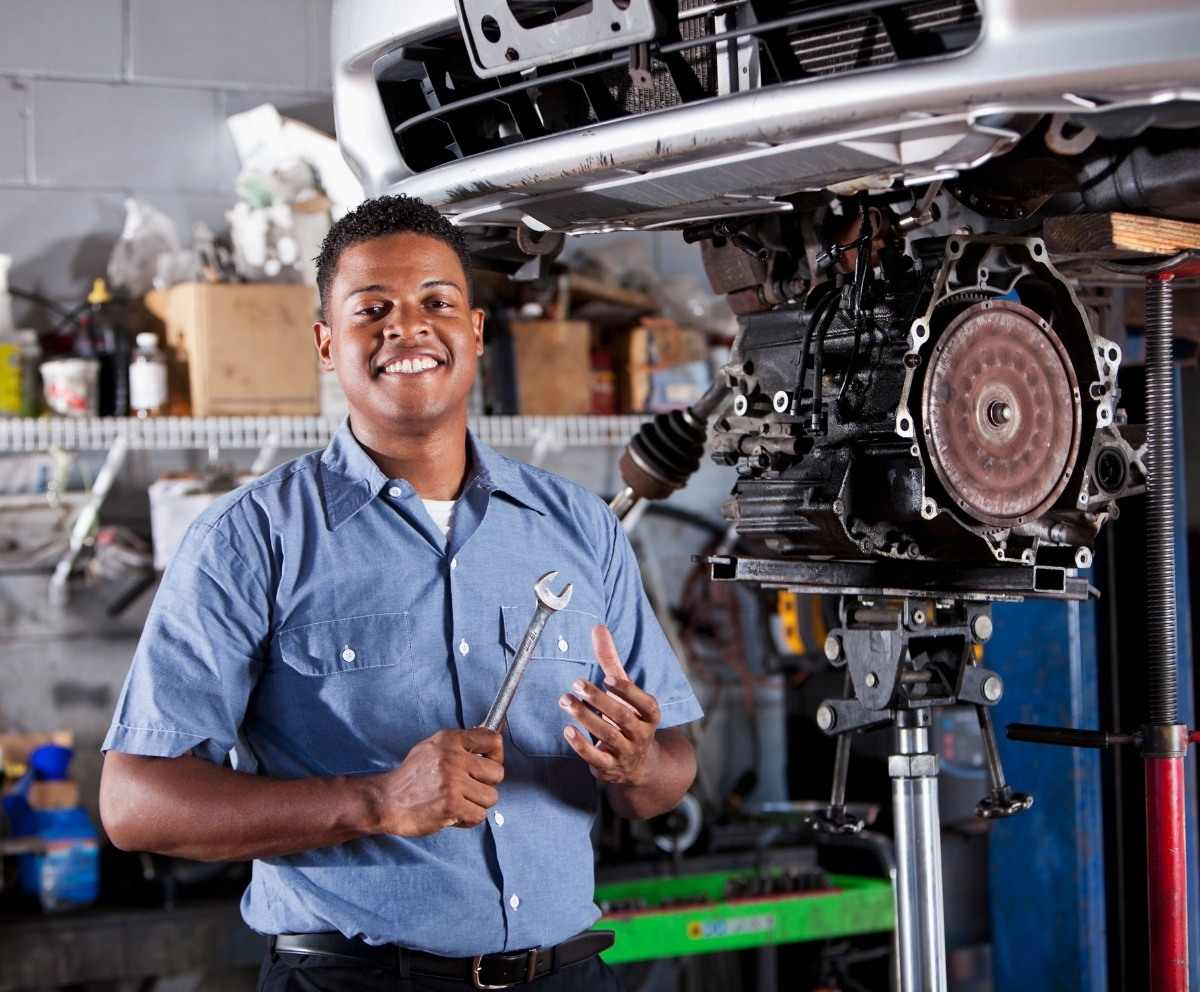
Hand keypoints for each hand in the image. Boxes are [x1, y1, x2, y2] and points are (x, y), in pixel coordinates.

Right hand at [368, 728, 503, 836]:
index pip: (493, 739)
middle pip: (497, 772)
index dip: (496, 754)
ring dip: (476, 804)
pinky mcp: (450, 806)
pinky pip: (479, 816)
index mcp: (450, 739)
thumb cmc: (412, 776)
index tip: (488, 763)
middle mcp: (452, 758)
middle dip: (485, 784)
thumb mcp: (434, 747)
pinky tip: (453, 814)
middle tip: (468, 787)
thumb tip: (495, 726)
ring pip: (491, 797)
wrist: (386, 800)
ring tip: (458, 801)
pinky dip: (467, 819)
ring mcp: (452, 782)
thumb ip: (464, 740)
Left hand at [559, 625, 661, 786]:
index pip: (644, 703)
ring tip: (565, 701)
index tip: (608, 678)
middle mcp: (641, 734)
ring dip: (584, 718)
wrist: (639, 764)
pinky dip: (581, 746)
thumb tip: (598, 628)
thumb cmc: (628, 717)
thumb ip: (611, 660)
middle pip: (621, 717)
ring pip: (607, 736)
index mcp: (650, 713)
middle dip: (598, 700)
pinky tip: (567, 730)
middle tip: (576, 684)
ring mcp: (625, 752)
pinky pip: (596, 757)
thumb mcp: (624, 690)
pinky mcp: (609, 767)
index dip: (627, 691)